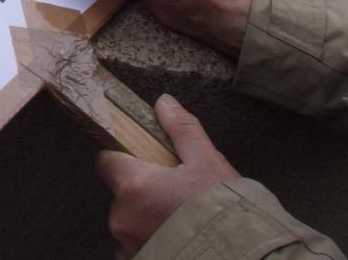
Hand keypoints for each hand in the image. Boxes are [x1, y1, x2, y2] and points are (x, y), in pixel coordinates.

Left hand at [97, 94, 240, 259]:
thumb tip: (165, 103)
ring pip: (130, 223)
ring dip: (147, 219)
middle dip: (143, 191)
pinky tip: (178, 238)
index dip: (123, 158)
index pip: (107, 162)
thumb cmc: (224, 213)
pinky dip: (152, 241)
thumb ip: (182, 129)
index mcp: (133, 186)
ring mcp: (127, 247)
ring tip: (180, 219)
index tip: (143, 161)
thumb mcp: (207, 162)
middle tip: (175, 194)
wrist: (241, 256)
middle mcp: (122, 219)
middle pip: (122, 194)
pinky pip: (137, 247)